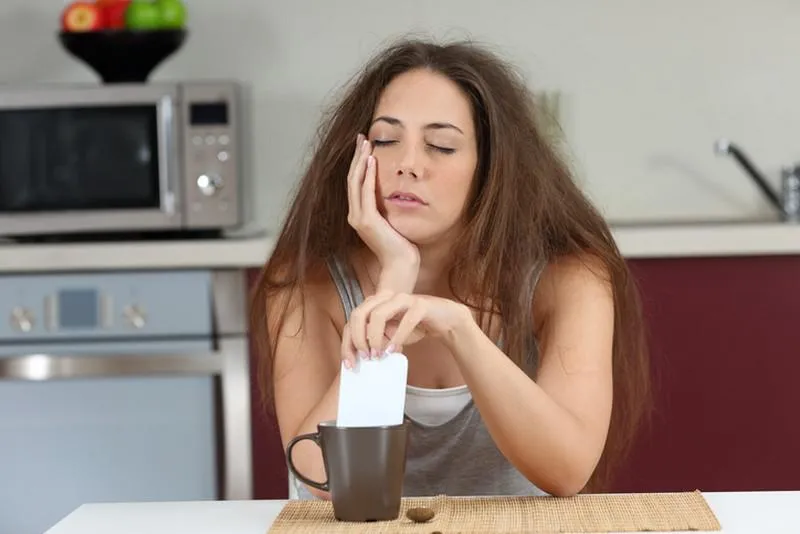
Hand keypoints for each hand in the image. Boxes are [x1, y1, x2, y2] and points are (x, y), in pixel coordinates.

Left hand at [340, 291, 472, 367]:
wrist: (447, 319)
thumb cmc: (417, 327)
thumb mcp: (392, 335)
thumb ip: (377, 340)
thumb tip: (362, 355)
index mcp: (376, 303)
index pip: (353, 320)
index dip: (348, 342)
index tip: (349, 363)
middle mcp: (386, 297)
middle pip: (359, 314)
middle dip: (357, 339)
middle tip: (364, 358)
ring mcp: (403, 299)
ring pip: (378, 315)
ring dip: (374, 337)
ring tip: (377, 355)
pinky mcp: (421, 304)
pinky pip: (405, 321)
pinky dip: (397, 337)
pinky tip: (394, 351)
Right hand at [347, 134, 418, 290]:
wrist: (401, 265)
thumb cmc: (401, 247)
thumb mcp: (392, 222)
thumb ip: (387, 208)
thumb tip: (394, 192)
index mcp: (359, 216)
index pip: (355, 184)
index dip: (358, 164)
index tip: (364, 147)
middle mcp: (355, 216)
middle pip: (352, 179)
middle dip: (357, 156)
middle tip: (362, 137)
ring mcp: (359, 218)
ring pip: (355, 182)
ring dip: (360, 161)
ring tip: (366, 143)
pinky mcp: (367, 220)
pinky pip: (365, 192)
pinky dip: (368, 175)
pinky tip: (372, 160)